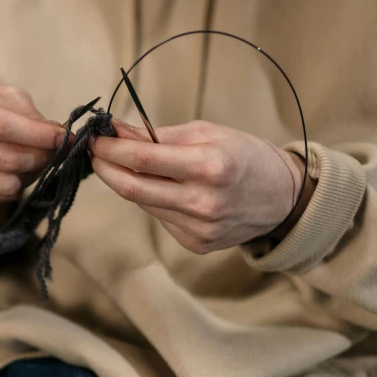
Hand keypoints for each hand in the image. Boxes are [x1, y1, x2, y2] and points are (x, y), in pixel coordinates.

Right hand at [0, 84, 66, 204]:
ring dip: (30, 174)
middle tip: (54, 150)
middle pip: (9, 160)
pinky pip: (1, 197)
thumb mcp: (7, 97)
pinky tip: (14, 171)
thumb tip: (60, 138)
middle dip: (41, 157)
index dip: (39, 136)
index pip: (3, 127)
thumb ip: (33, 116)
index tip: (64, 138)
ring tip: (33, 159)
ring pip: (8, 184)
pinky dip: (16, 186)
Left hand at [89, 119, 315, 253]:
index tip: (94, 138)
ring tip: (123, 164)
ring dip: (126, 183)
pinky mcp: (196, 244)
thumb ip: (158, 135)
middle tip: (93, 153)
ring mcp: (199, 229)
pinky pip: (160, 217)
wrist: (283, 197)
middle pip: (132, 189)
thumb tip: (115, 131)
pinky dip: (152, 200)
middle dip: (105, 169)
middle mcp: (204, 203)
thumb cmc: (245, 156)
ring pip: (143, 204)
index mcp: (210, 167)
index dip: (110, 149)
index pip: (142, 160)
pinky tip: (163, 188)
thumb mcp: (207, 132)